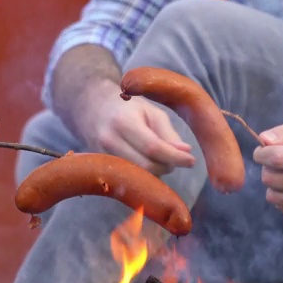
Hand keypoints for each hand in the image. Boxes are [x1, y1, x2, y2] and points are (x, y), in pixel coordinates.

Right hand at [78, 82, 195, 175]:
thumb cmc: (126, 106)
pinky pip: (129, 176)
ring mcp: (102, 156)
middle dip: (167, 166)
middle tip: (177, 159)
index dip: (175, 157)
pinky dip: (145, 173)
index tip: (192, 161)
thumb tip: (185, 153)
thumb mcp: (151, 111)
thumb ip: (168, 133)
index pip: (153, 147)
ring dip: (157, 171)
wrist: (91, 107)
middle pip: (146, 166)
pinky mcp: (101, 166)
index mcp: (123, 122)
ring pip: (138, 175)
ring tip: (162, 157)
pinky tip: (149, 162)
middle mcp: (109, 141)